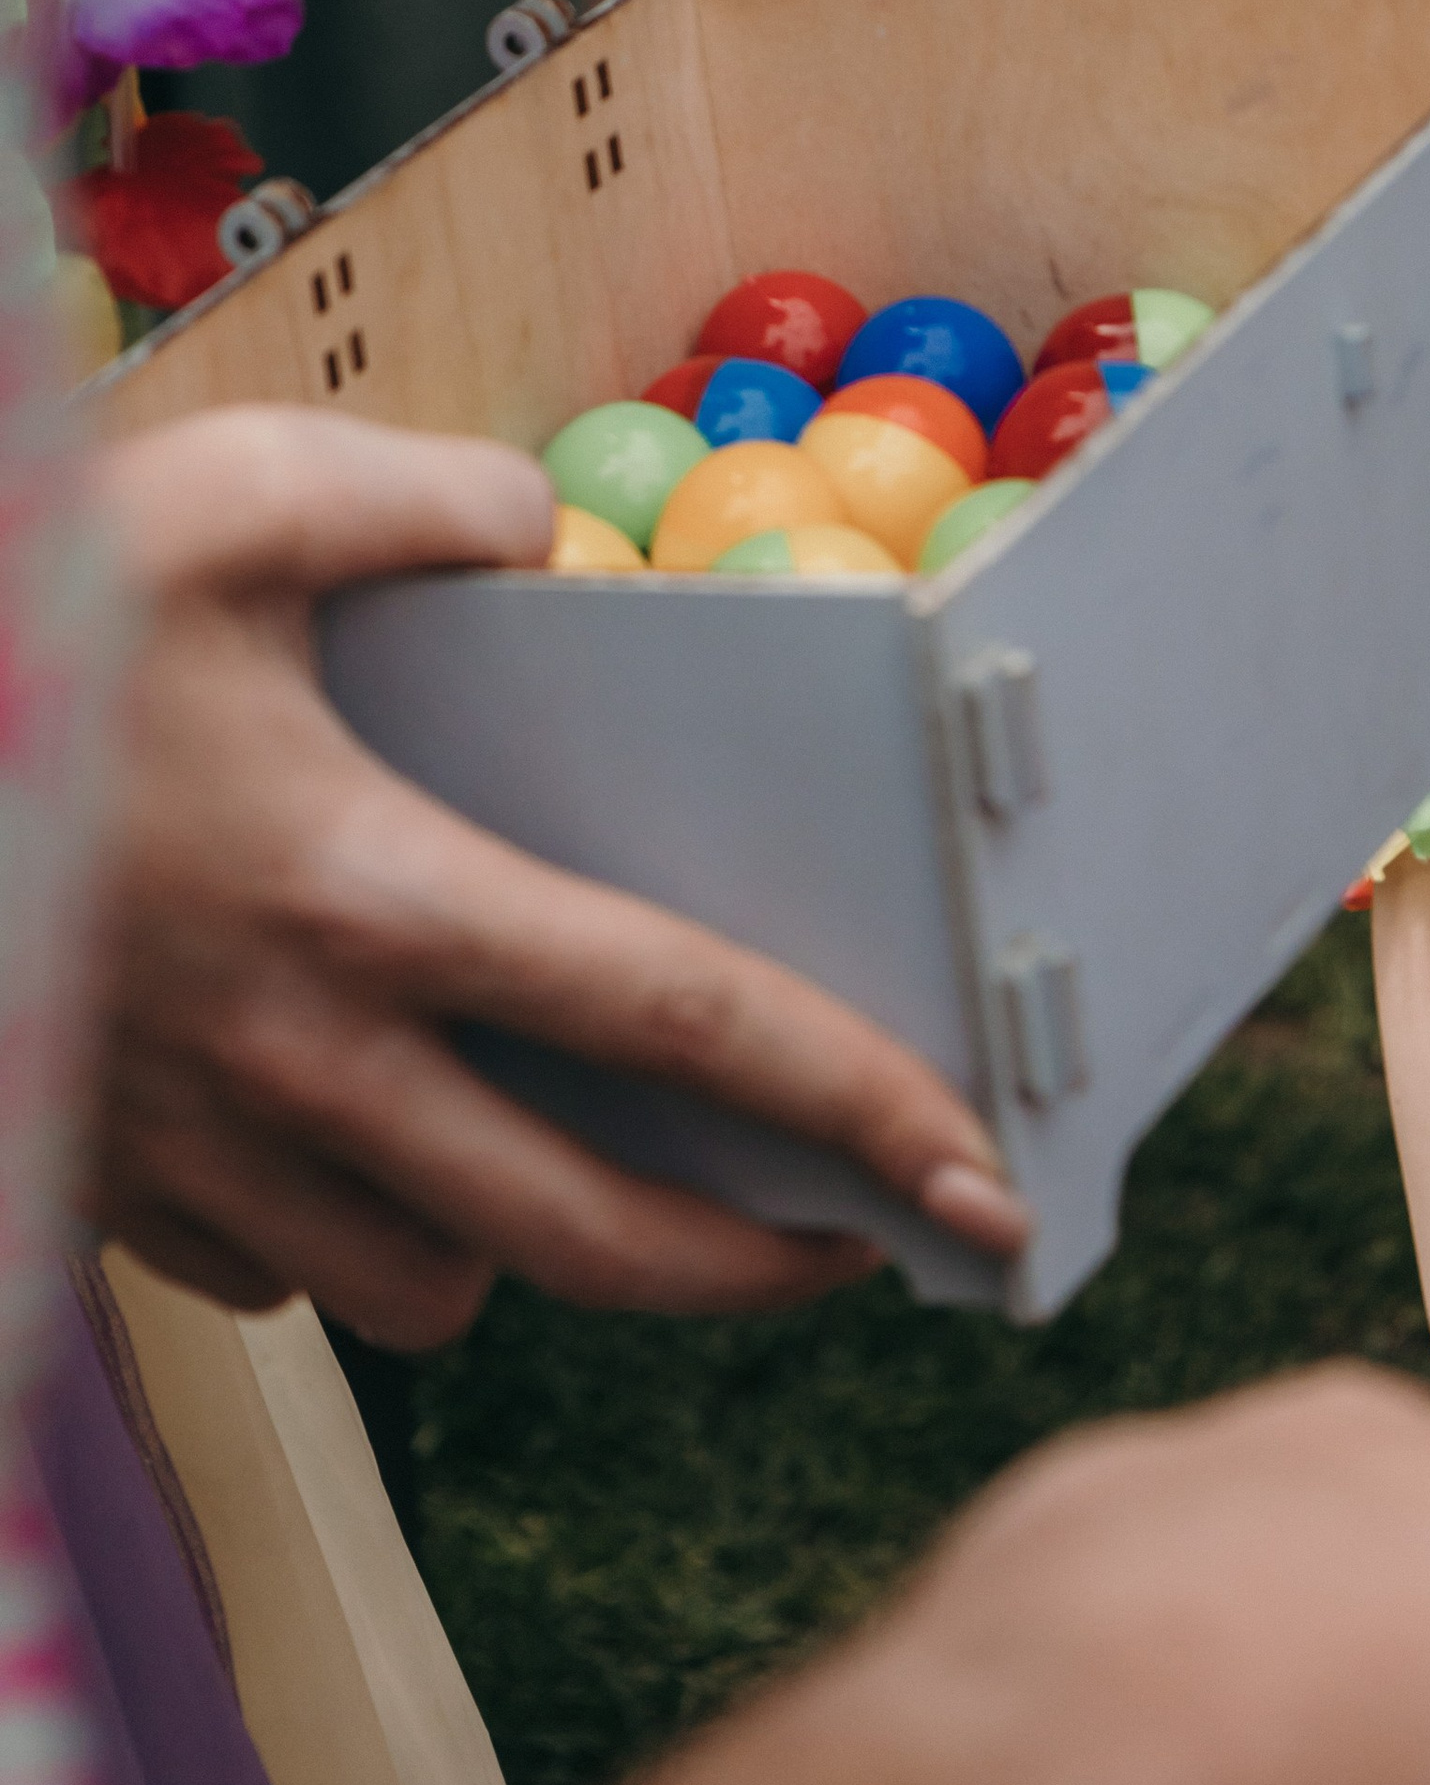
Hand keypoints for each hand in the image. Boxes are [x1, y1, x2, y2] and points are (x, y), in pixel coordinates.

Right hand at [85, 407, 1027, 1351]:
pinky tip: (370, 1139)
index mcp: (374, 895)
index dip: (857, 1109)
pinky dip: (351, 1240)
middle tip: (858, 1246)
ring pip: (430, 1286)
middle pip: (590, 1240)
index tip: (978, 1180)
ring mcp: (190, 1151)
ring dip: (532, 1250)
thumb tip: (540, 527)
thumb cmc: (5, 621)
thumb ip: (427, 498)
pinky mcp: (99, 1185)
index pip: (681, 1028)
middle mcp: (302, 1062)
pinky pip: (276, 1274)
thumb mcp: (227, 498)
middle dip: (754, 1268)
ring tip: (584, 1158)